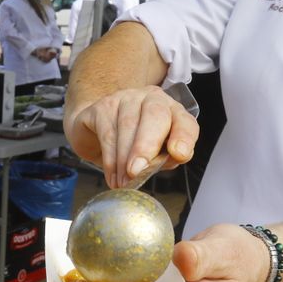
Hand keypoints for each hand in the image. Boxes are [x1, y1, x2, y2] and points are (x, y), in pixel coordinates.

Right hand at [66, 85, 198, 188]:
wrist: (97, 133)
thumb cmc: (133, 145)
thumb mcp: (155, 155)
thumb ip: (163, 159)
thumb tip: (159, 166)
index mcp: (172, 111)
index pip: (185, 121)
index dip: (184, 137)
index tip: (179, 154)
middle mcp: (152, 99)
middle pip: (155, 115)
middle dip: (146, 146)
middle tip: (136, 171)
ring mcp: (125, 99)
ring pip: (127, 126)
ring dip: (124, 160)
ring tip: (123, 182)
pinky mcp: (102, 106)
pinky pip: (107, 133)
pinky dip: (110, 160)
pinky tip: (112, 176)